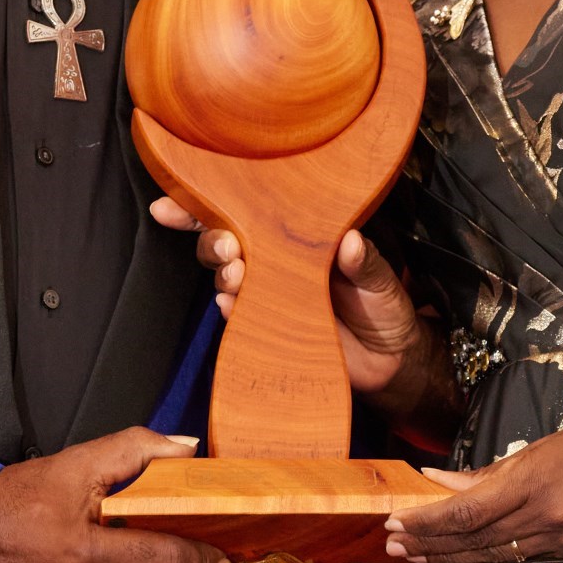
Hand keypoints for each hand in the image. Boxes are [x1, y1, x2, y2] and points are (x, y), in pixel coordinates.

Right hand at [146, 200, 443, 408]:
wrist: (390, 361)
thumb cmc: (385, 307)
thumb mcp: (381, 278)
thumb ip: (366, 261)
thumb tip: (350, 240)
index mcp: (296, 235)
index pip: (245, 210)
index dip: (203, 203)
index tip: (172, 202)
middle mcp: (274, 260)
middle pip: (222, 240)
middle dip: (213, 239)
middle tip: (231, 247)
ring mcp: (268, 295)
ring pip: (225, 276)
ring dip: (223, 273)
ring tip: (237, 275)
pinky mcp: (266, 331)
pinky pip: (237, 317)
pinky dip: (231, 310)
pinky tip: (233, 307)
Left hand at [385, 405, 562, 562]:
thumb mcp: (548, 445)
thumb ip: (495, 470)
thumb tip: (445, 480)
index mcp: (536, 483)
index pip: (466, 511)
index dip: (427, 522)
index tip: (396, 521)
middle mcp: (547, 518)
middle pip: (473, 540)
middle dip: (428, 544)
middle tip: (391, 544)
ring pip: (493, 555)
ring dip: (450, 556)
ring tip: (414, 555)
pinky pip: (521, 558)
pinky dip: (486, 557)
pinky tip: (463, 555)